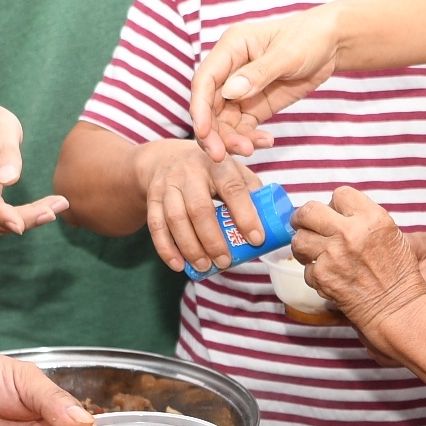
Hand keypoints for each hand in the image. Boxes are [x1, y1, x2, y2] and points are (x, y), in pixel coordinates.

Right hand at [134, 143, 269, 274]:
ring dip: (191, 248)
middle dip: (213, 239)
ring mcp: (168, 185)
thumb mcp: (232, 170)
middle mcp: (190, 172)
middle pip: (200, 209)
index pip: (233, 188)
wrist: (166, 159)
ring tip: (205, 266)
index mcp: (217, 164)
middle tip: (225, 261)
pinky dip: (167, 249)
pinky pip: (156, 226)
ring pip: (176, 220)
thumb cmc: (210, 170)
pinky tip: (179, 266)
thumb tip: (272, 220)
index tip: (256, 239)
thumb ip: (251, 190)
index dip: (246, 214)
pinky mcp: (152, 198)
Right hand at [192, 8, 342, 159]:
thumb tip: (230, 92)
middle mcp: (230, 69)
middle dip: (213, 132)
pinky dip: (250, 138)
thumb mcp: (287, 54)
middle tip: (220, 155)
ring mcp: (241, 89)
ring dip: (232, 139)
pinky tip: (266, 142)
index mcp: (231, 47)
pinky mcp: (254, 104)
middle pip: (210, 105)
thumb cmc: (308, 37)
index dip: (199, 108)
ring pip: (225, 120)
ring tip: (250, 150)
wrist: (331, 44)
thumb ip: (258, 73)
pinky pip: (244, 126)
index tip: (202, 133)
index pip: (205, 80)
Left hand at [289, 189, 425, 334]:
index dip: (334, 205)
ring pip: (298, 239)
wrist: (397, 309)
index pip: (339, 194)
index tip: (333, 215)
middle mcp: (351, 232)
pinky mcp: (323, 276)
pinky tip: (329, 277)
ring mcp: (334, 254)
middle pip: (309, 211)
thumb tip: (331, 212)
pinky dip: (314, 273)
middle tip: (302, 223)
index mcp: (372, 218)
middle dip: (302, 217)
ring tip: (313, 252)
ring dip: (303, 245)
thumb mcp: (390, 233)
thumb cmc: (398, 274)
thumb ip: (362, 219)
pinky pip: (306, 268)